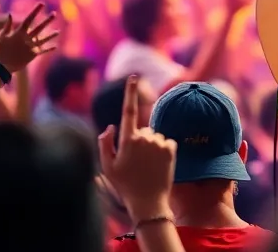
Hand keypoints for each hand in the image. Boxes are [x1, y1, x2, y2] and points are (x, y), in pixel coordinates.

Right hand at [0, 3, 57, 72]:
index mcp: (19, 33)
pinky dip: (49, 49)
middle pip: (39, 28)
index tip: (42, 3)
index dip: (36, 10)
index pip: (29, 19)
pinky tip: (55, 46)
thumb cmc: (0, 49)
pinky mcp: (33, 55)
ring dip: (51, 35)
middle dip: (47, 20)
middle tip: (54, 14)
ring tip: (58, 31)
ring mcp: (31, 47)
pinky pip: (42, 51)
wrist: (2, 66)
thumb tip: (10, 14)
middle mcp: (27, 39)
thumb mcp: (2, 36)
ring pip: (43, 40)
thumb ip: (7, 25)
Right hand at [98, 76, 175, 221]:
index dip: (130, 92)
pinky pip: (164, 142)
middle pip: (140, 130)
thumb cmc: (124, 185)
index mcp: (128, 139)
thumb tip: (112, 125)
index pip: (128, 110)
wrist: (149, 202)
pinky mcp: (172, 147)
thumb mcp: (108, 166)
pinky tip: (157, 164)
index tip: (134, 77)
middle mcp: (146, 137)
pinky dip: (161, 149)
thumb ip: (105, 143)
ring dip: (149, 147)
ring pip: (153, 136)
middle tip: (133, 163)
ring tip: (146, 167)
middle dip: (136, 141)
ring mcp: (160, 141)